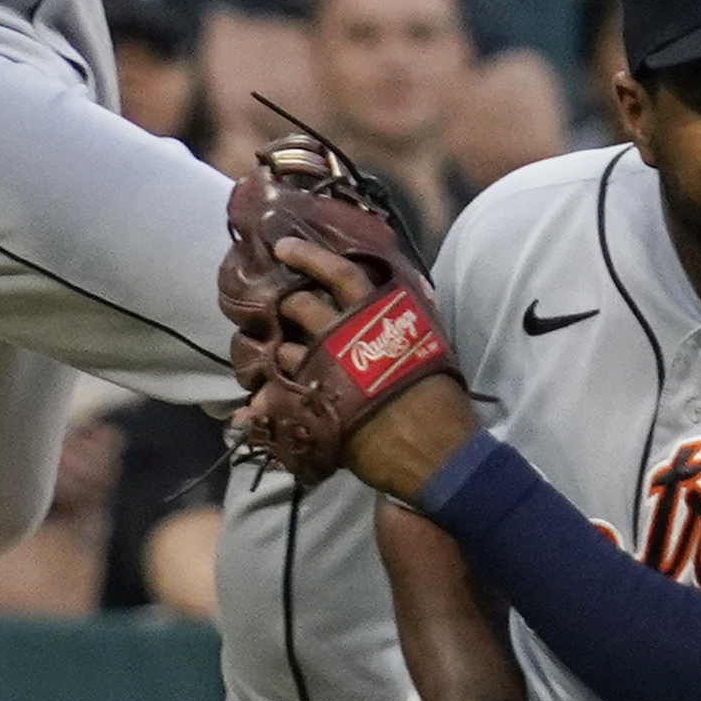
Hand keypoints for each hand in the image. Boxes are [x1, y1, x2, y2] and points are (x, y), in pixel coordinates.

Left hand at [237, 231, 476, 496]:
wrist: (436, 454)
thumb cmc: (440, 400)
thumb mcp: (427, 348)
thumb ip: (397, 326)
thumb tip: (380, 307)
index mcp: (383, 314)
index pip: (340, 273)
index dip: (309, 257)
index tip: (283, 246)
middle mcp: (349, 334)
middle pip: (300, 305)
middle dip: (285, 306)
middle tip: (282, 310)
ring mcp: (328, 369)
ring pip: (283, 349)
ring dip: (277, 354)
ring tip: (280, 360)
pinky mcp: (315, 405)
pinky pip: (279, 393)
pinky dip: (268, 398)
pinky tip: (260, 405)